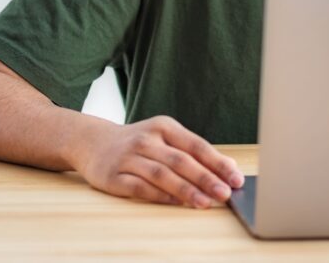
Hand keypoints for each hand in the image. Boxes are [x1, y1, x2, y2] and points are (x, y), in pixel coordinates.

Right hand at [73, 116, 244, 207]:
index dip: (217, 162)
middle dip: (205, 178)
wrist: (93, 142)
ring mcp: (128, 157)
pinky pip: (139, 187)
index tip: (235, 178)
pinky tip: (176, 203)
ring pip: (162, 174)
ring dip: (185, 190)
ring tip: (204, 203)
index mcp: (164, 126)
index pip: (196, 145)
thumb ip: (193, 151)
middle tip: (224, 193)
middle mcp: (146, 139)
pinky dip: (159, 196)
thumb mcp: (165, 137)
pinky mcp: (113, 176)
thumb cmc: (139, 142)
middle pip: (181, 160)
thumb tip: (229, 167)